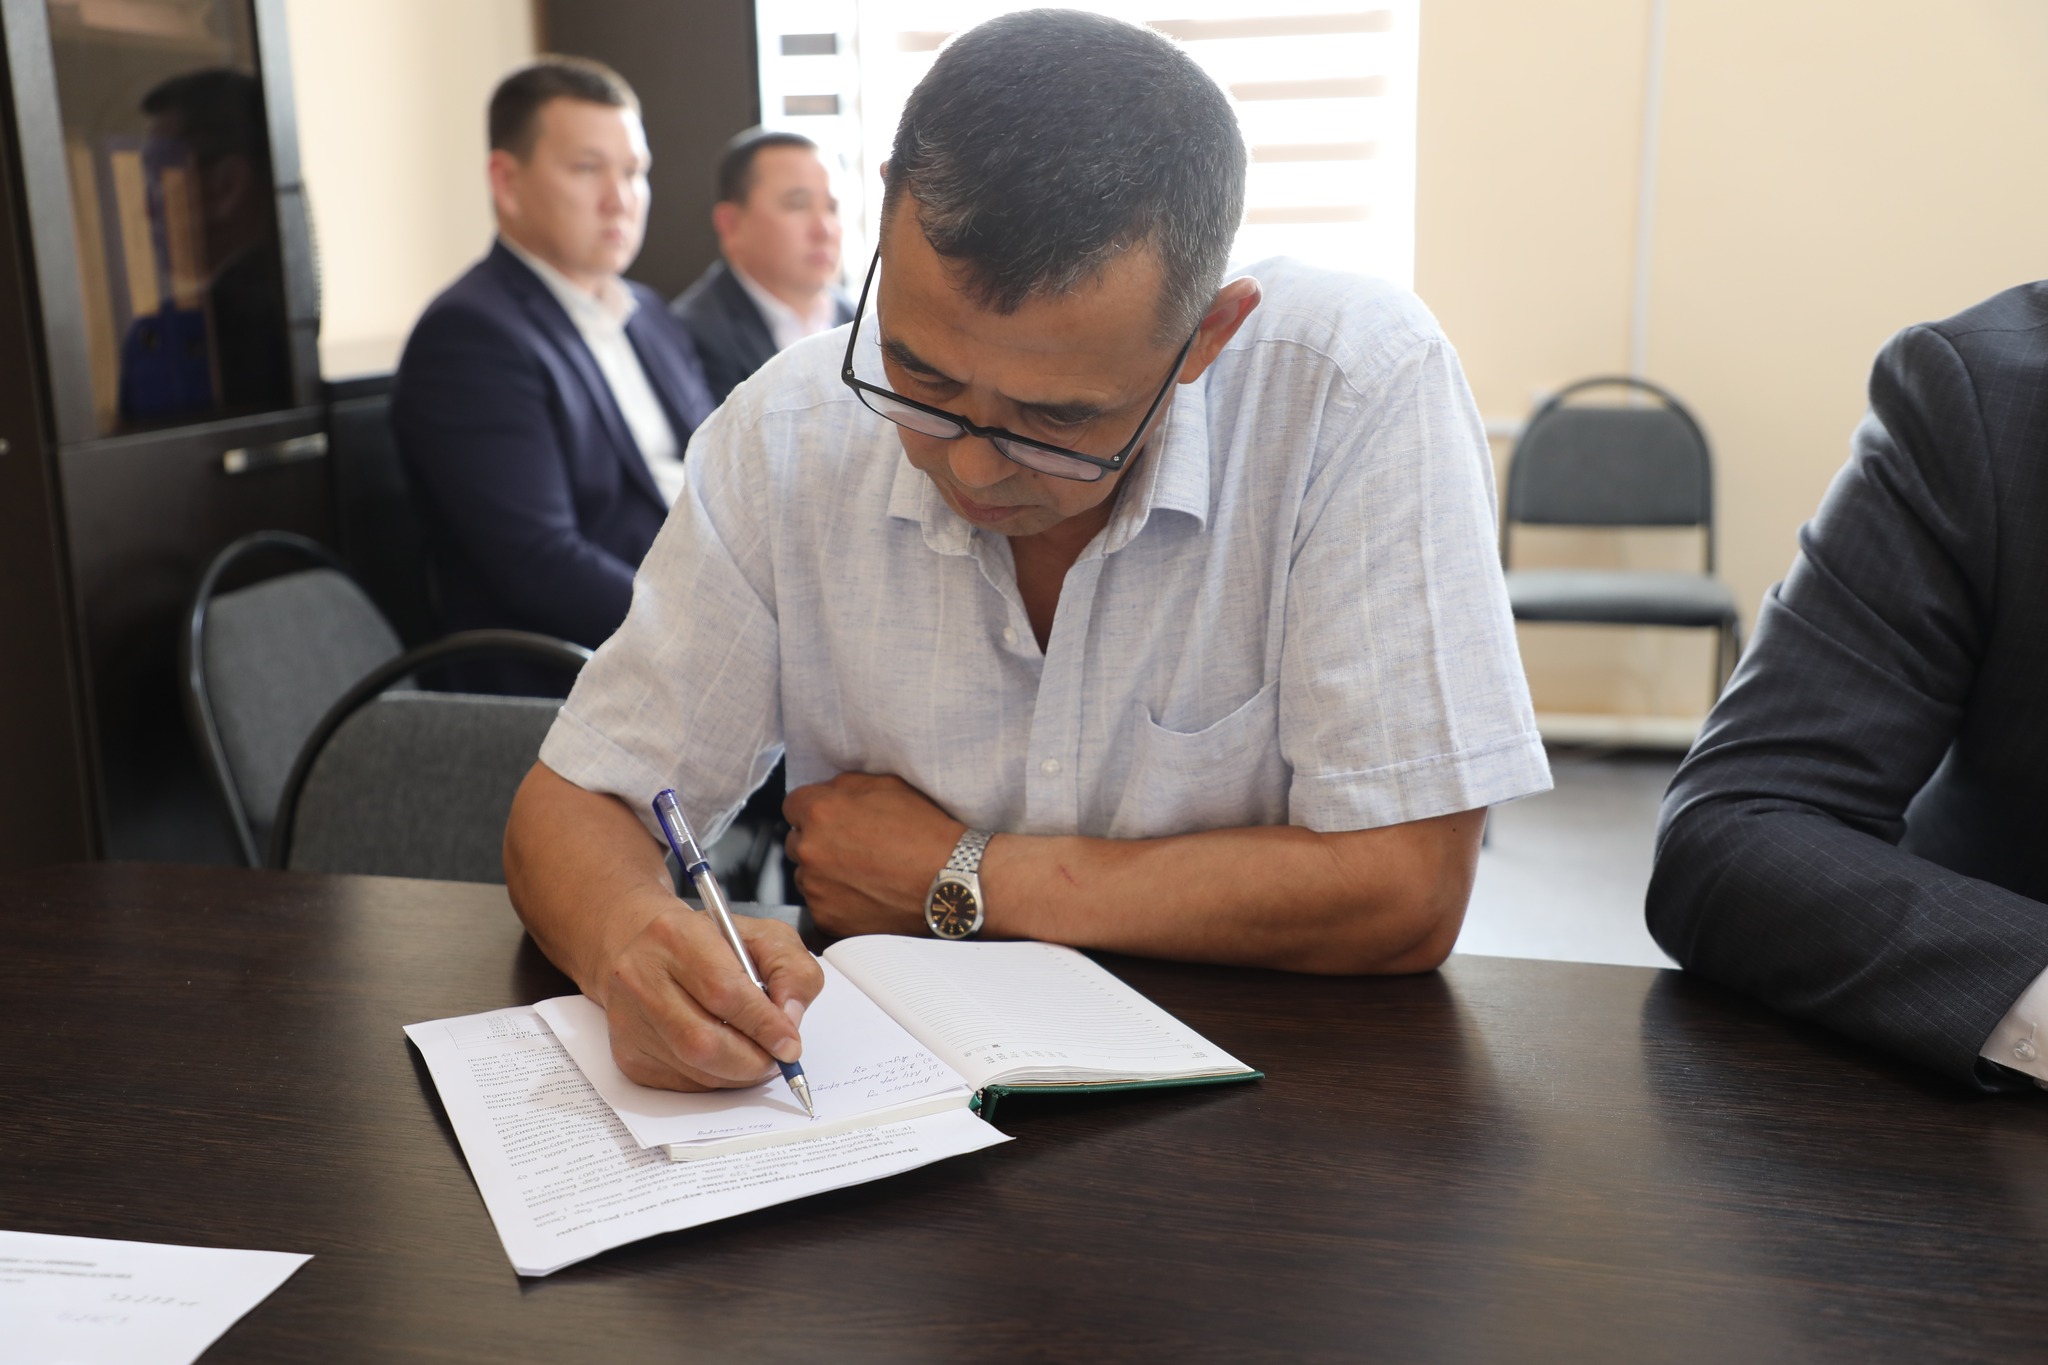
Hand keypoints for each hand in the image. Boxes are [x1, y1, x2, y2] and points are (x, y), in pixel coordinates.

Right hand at [596, 891, 825, 1091]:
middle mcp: (641, 976)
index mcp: (677, 935)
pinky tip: (727, 1058)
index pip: (724, 991)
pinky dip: (717, 1078)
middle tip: (777, 1059)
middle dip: (753, 1060)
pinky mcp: (628, 1053)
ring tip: (757, 1055)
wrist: (647, 948)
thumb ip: (792, 971)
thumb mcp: (765, 936)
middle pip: (703, 1042)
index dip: (764, 1025)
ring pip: (694, 1069)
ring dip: (738, 1073)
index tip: (790, 1044)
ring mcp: (629, 1019)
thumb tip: (790, 1020)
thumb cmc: (710, 942)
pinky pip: (682, 1083)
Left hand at [783, 773, 965, 936]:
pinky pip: (822, 904)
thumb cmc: (925, 831)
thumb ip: (845, 785)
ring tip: (865, 873)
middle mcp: (810, 850)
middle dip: (818, 842)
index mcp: (820, 812)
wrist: (950, 880)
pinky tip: (867, 894)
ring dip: (826, 873)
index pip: (793, 806)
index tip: (832, 819)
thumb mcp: (887, 785)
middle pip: (796, 842)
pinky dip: (838, 900)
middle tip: (853, 847)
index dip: (815, 810)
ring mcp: (816, 888)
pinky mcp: (827, 918)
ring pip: (807, 876)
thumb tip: (826, 791)